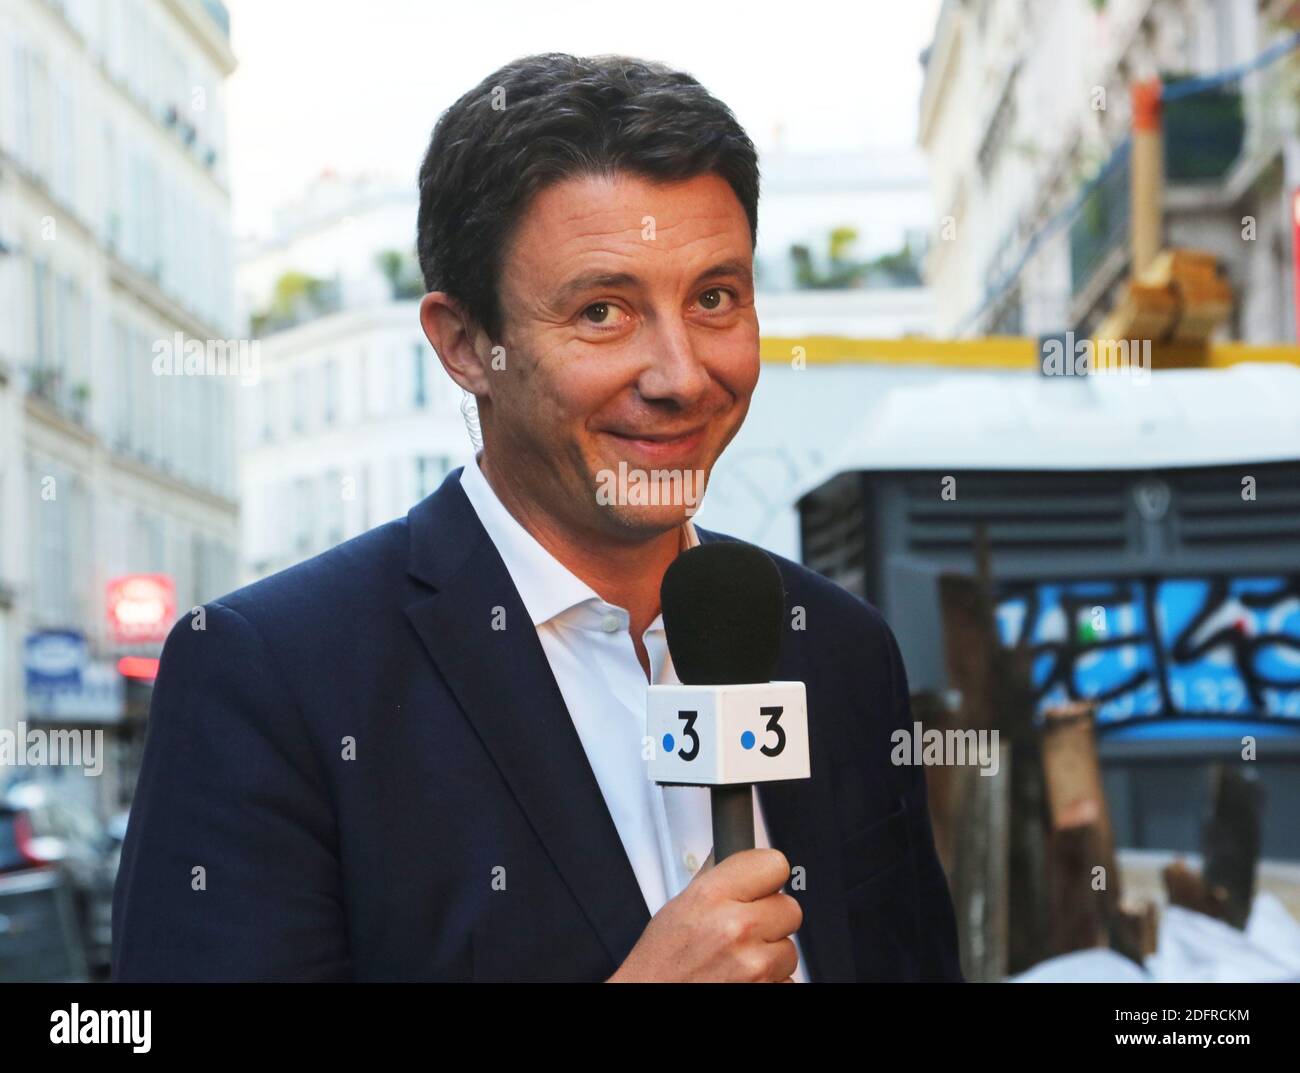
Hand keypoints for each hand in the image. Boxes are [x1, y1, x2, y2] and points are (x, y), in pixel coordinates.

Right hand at [606, 848, 801, 981]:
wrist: (652, 997)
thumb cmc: (660, 964)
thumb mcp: (678, 908)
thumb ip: (714, 877)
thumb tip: (731, 847)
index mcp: (712, 897)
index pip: (774, 864)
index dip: (767, 875)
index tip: (761, 883)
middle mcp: (737, 928)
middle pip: (790, 907)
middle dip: (771, 919)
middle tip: (746, 928)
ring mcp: (755, 966)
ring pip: (790, 949)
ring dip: (770, 954)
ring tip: (737, 959)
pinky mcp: (767, 991)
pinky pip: (787, 979)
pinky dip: (771, 981)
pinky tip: (742, 978)